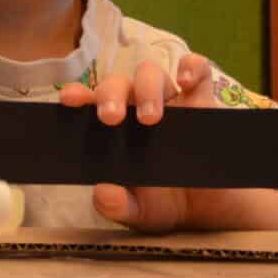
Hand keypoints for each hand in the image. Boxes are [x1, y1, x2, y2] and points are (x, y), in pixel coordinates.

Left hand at [60, 52, 232, 230]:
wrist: (209, 207)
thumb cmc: (164, 200)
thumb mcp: (138, 210)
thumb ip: (118, 205)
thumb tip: (102, 194)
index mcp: (113, 126)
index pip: (90, 101)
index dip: (77, 94)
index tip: (68, 100)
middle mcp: (136, 105)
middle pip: (118, 83)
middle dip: (110, 95)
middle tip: (111, 118)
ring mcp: (170, 100)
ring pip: (151, 73)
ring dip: (146, 88)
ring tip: (150, 118)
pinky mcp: (202, 100)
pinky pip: (197, 71)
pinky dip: (191, 67)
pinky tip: (185, 81)